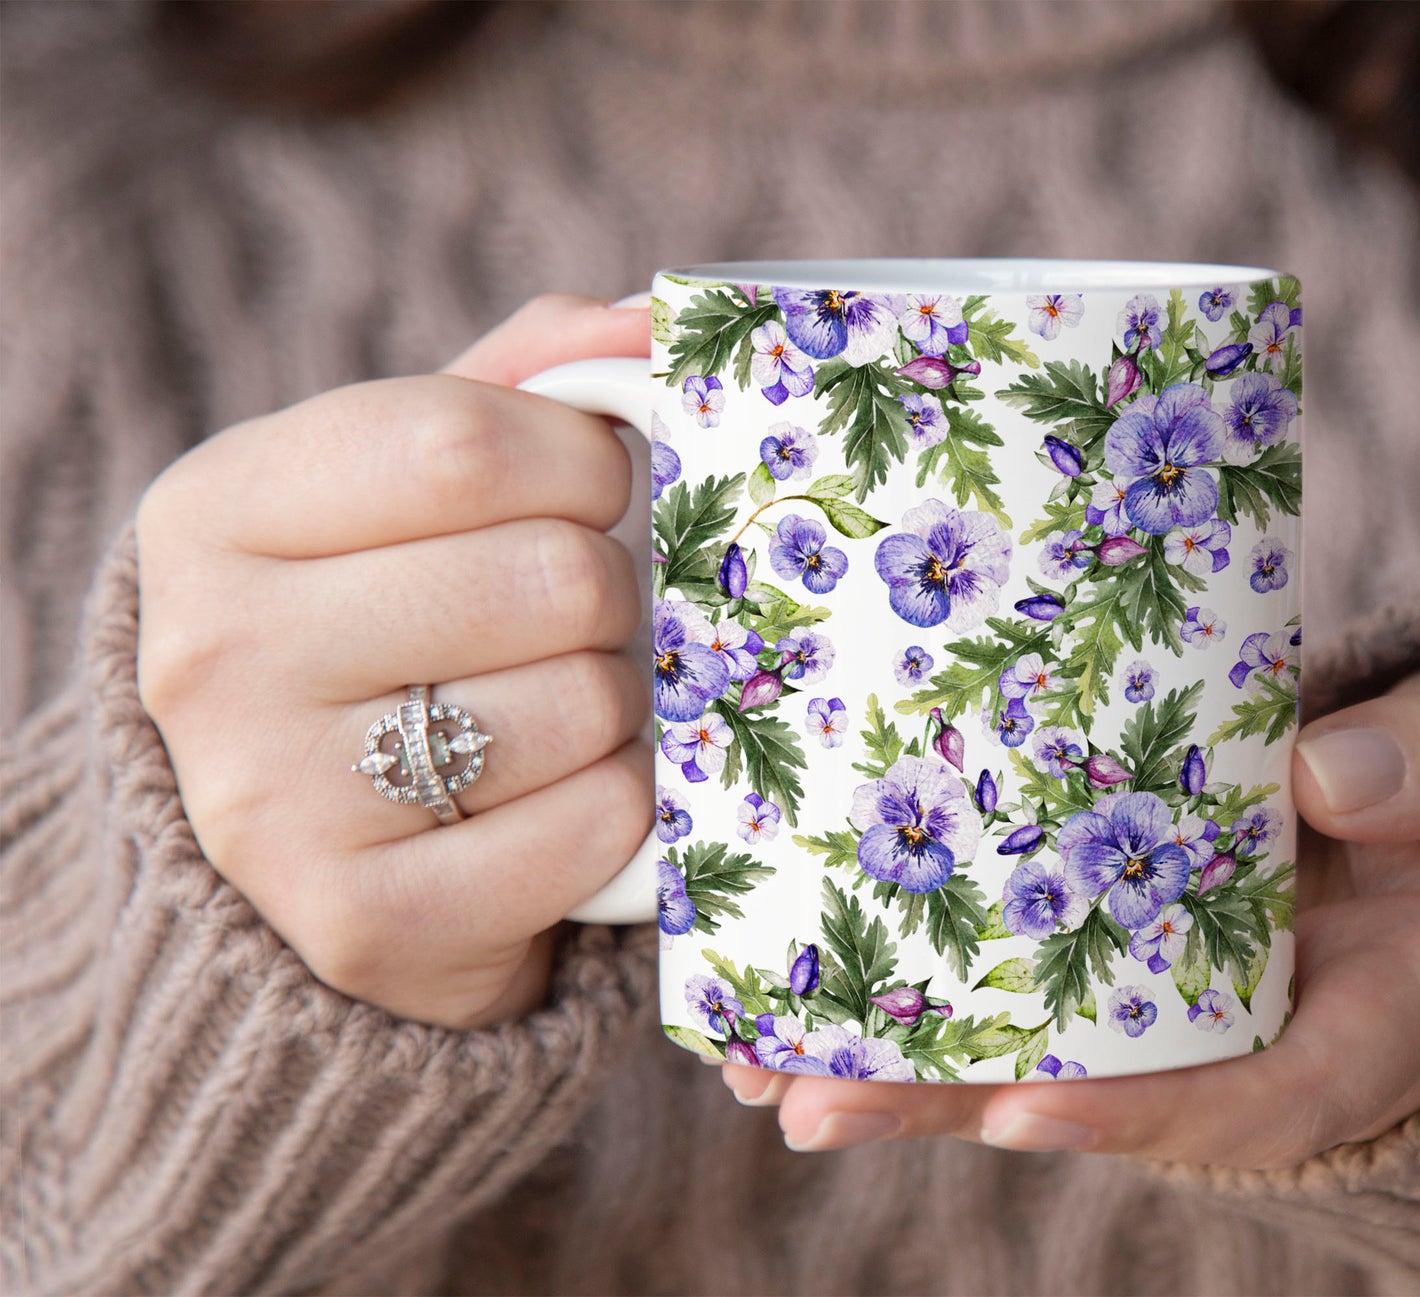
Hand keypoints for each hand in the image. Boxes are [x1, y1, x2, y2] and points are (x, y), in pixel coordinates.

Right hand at [136, 295, 661, 1027]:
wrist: (318, 847)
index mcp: (216, 510)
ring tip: (555, 710)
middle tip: (572, 619)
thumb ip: (524, 380)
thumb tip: (648, 318)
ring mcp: (275, 804)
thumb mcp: (410, 484)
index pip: (463, 444)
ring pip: (582, 704)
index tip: (593, 489)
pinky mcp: (364, 924)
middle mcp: (216, 654)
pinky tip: (562, 797)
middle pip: (546, 576)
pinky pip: (596, 826)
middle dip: (605, 592)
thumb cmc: (390, 623)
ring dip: (616, 704)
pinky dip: (623, 806)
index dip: (583, 461)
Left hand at [720, 661, 1419, 1164]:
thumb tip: (1324, 772)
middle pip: (1098, 1093)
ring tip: (761, 1067)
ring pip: (1039, 1052)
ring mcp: (1186, 1003)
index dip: (1136, 1109)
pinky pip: (1031, 985)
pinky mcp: (1141, 952)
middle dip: (954, 1107)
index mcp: (1364, 1024)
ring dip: (903, 1069)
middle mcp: (1252, 1039)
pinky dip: (928, 992)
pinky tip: (810, 984)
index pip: (1248, 1093)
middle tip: (809, 1104)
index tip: (1023, 1104)